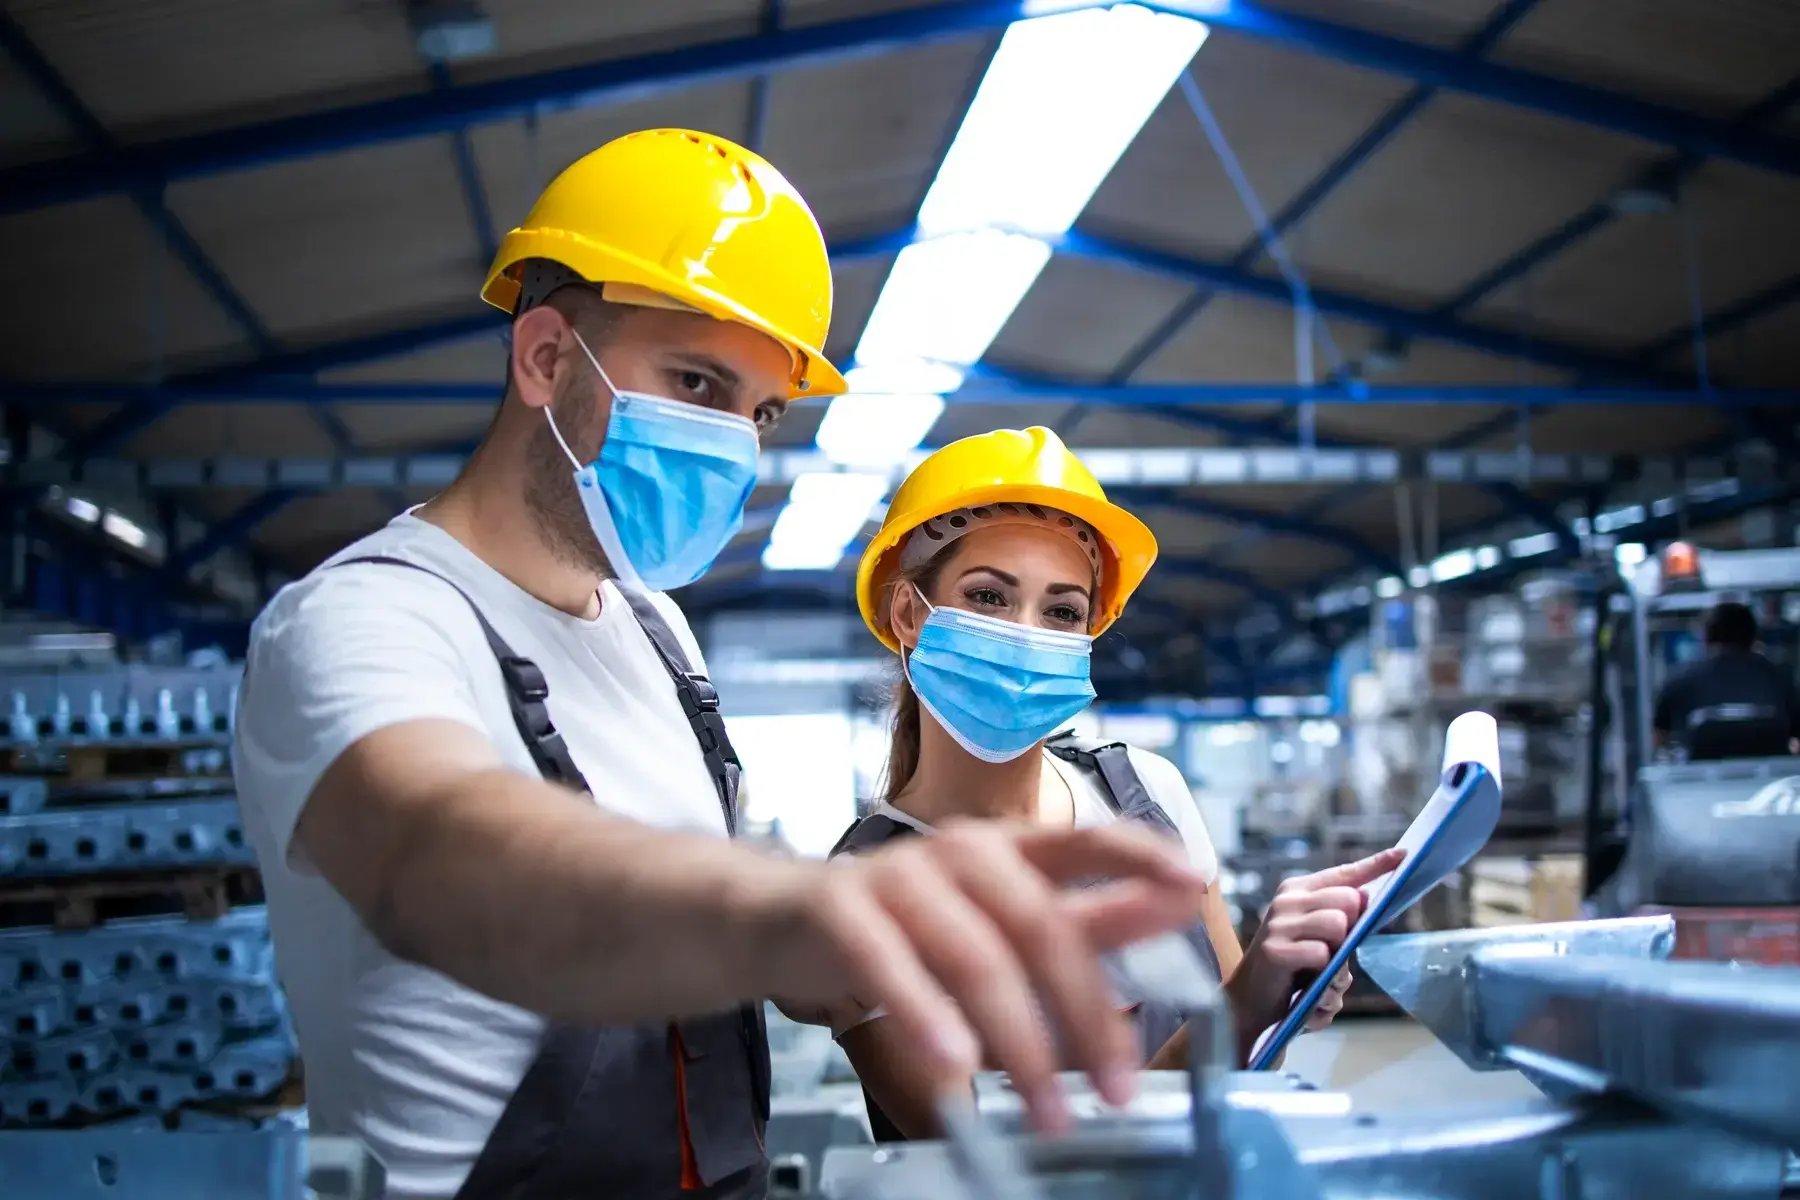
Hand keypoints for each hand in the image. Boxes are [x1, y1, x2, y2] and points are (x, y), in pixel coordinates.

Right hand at [744, 820, 1210, 1132]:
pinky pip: (891, 967)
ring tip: (1048, 1109)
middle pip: (1040, 925)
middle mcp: (961, 852)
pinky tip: (955, 1070)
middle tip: (1118, 1088)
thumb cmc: (907, 922)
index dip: (1141, 854)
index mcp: (1009, 849)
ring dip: (1018, 1043)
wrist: (781, 919)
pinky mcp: (843, 909)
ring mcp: (899, 876)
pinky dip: (926, 1019)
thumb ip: (1091, 915)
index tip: (1197, 882)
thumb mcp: (1003, 917)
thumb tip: (1179, 900)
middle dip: (1086, 1012)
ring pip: (975, 957)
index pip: (1085, 836)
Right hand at [1224, 849, 1403, 1048]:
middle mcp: (1287, 900)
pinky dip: (1323, 973)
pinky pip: (1321, 954)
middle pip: (1348, 899)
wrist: (1250, 999)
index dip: (1377, 864)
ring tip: (1323, 971)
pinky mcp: (1275, 950)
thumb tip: (1364, 899)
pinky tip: (1307, 984)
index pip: (1345, 873)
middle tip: (1334, 950)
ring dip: (1338, 954)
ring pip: (1337, 924)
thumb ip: (1342, 919)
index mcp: (1299, 891)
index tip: (1404, 854)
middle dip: (1352, 927)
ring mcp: (1279, 923)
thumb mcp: (1319, 937)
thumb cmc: (1293, 968)